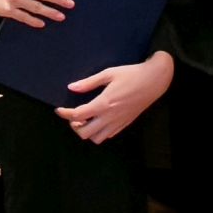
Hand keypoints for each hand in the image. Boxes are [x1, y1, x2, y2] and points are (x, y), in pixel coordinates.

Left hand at [56, 51, 174, 144]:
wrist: (154, 81)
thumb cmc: (131, 74)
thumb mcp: (108, 73)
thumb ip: (89, 83)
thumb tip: (71, 87)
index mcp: (104, 103)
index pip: (77, 115)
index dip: (65, 113)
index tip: (59, 109)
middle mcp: (110, 117)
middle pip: (84, 133)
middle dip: (74, 126)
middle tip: (73, 115)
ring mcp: (118, 122)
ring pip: (96, 138)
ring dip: (87, 131)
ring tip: (86, 119)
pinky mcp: (125, 124)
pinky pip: (108, 135)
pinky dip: (99, 132)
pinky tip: (99, 120)